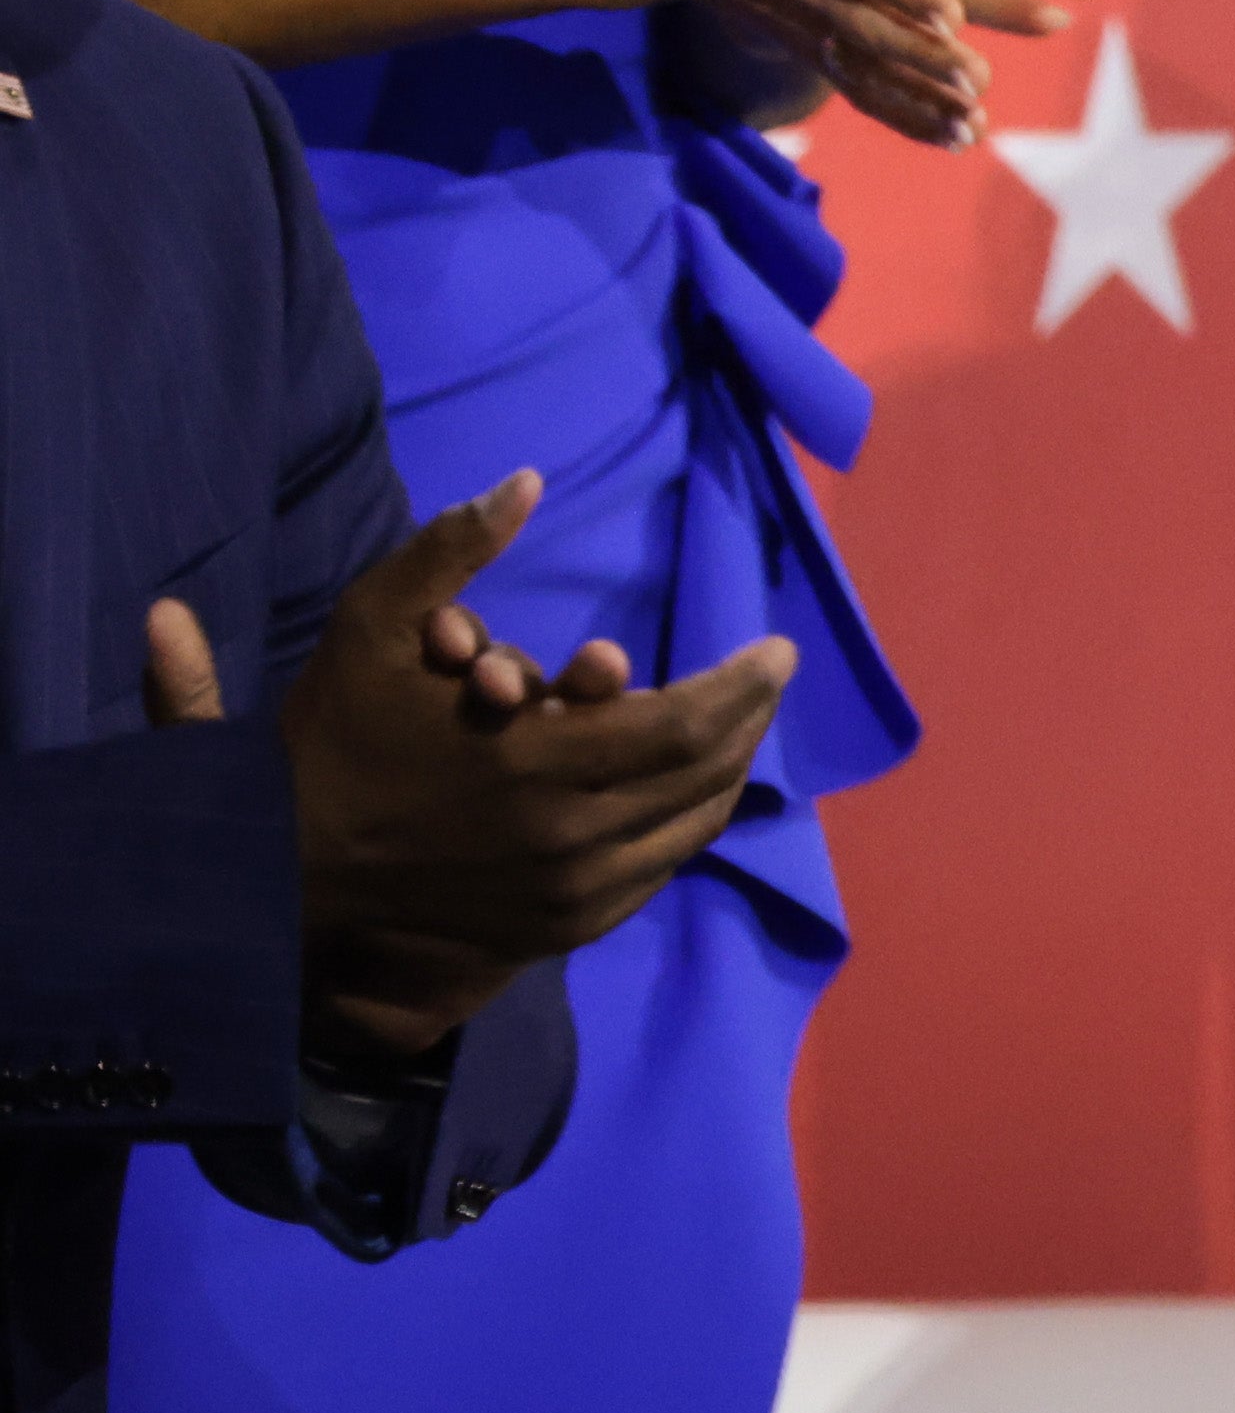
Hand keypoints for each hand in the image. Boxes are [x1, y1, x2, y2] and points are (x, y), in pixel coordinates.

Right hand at [263, 473, 791, 1057]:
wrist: (276, 874)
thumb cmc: (334, 740)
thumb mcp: (373, 627)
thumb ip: (450, 549)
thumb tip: (527, 481)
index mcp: (536, 763)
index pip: (687, 726)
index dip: (745, 686)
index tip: (780, 650)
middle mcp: (566, 839)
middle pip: (705, 778)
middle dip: (749, 721)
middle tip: (767, 678)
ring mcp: (567, 896)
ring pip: (689, 829)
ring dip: (727, 772)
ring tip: (741, 724)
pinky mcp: (558, 931)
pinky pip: (654, 873)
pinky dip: (684, 825)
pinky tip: (691, 788)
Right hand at [611, 0, 988, 144]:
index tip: (949, 14)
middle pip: (867, 29)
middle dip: (922, 58)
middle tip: (977, 83)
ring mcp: (801, 19)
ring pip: (865, 69)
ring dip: (919, 101)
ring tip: (973, 130)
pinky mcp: (803, 40)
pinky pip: (855, 84)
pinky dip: (902, 114)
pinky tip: (953, 140)